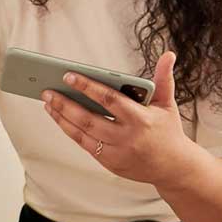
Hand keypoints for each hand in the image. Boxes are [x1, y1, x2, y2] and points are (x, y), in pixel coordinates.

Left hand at [40, 51, 193, 187]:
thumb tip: (168, 54)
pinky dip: (70, 130)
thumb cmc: (168, 130)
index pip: (110, 100)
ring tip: (48, 102)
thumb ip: (164, 78)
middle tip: (47, 90)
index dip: (87, 87)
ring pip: (82, 133)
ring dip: (61, 117)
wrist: (175, 168)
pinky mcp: (109, 163)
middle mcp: (127, 137)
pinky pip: (84, 144)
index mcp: (141, 119)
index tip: (68, 75)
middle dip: (65, 104)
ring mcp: (117, 152)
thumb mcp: (167, 104)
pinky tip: (59, 117)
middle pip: (89, 119)